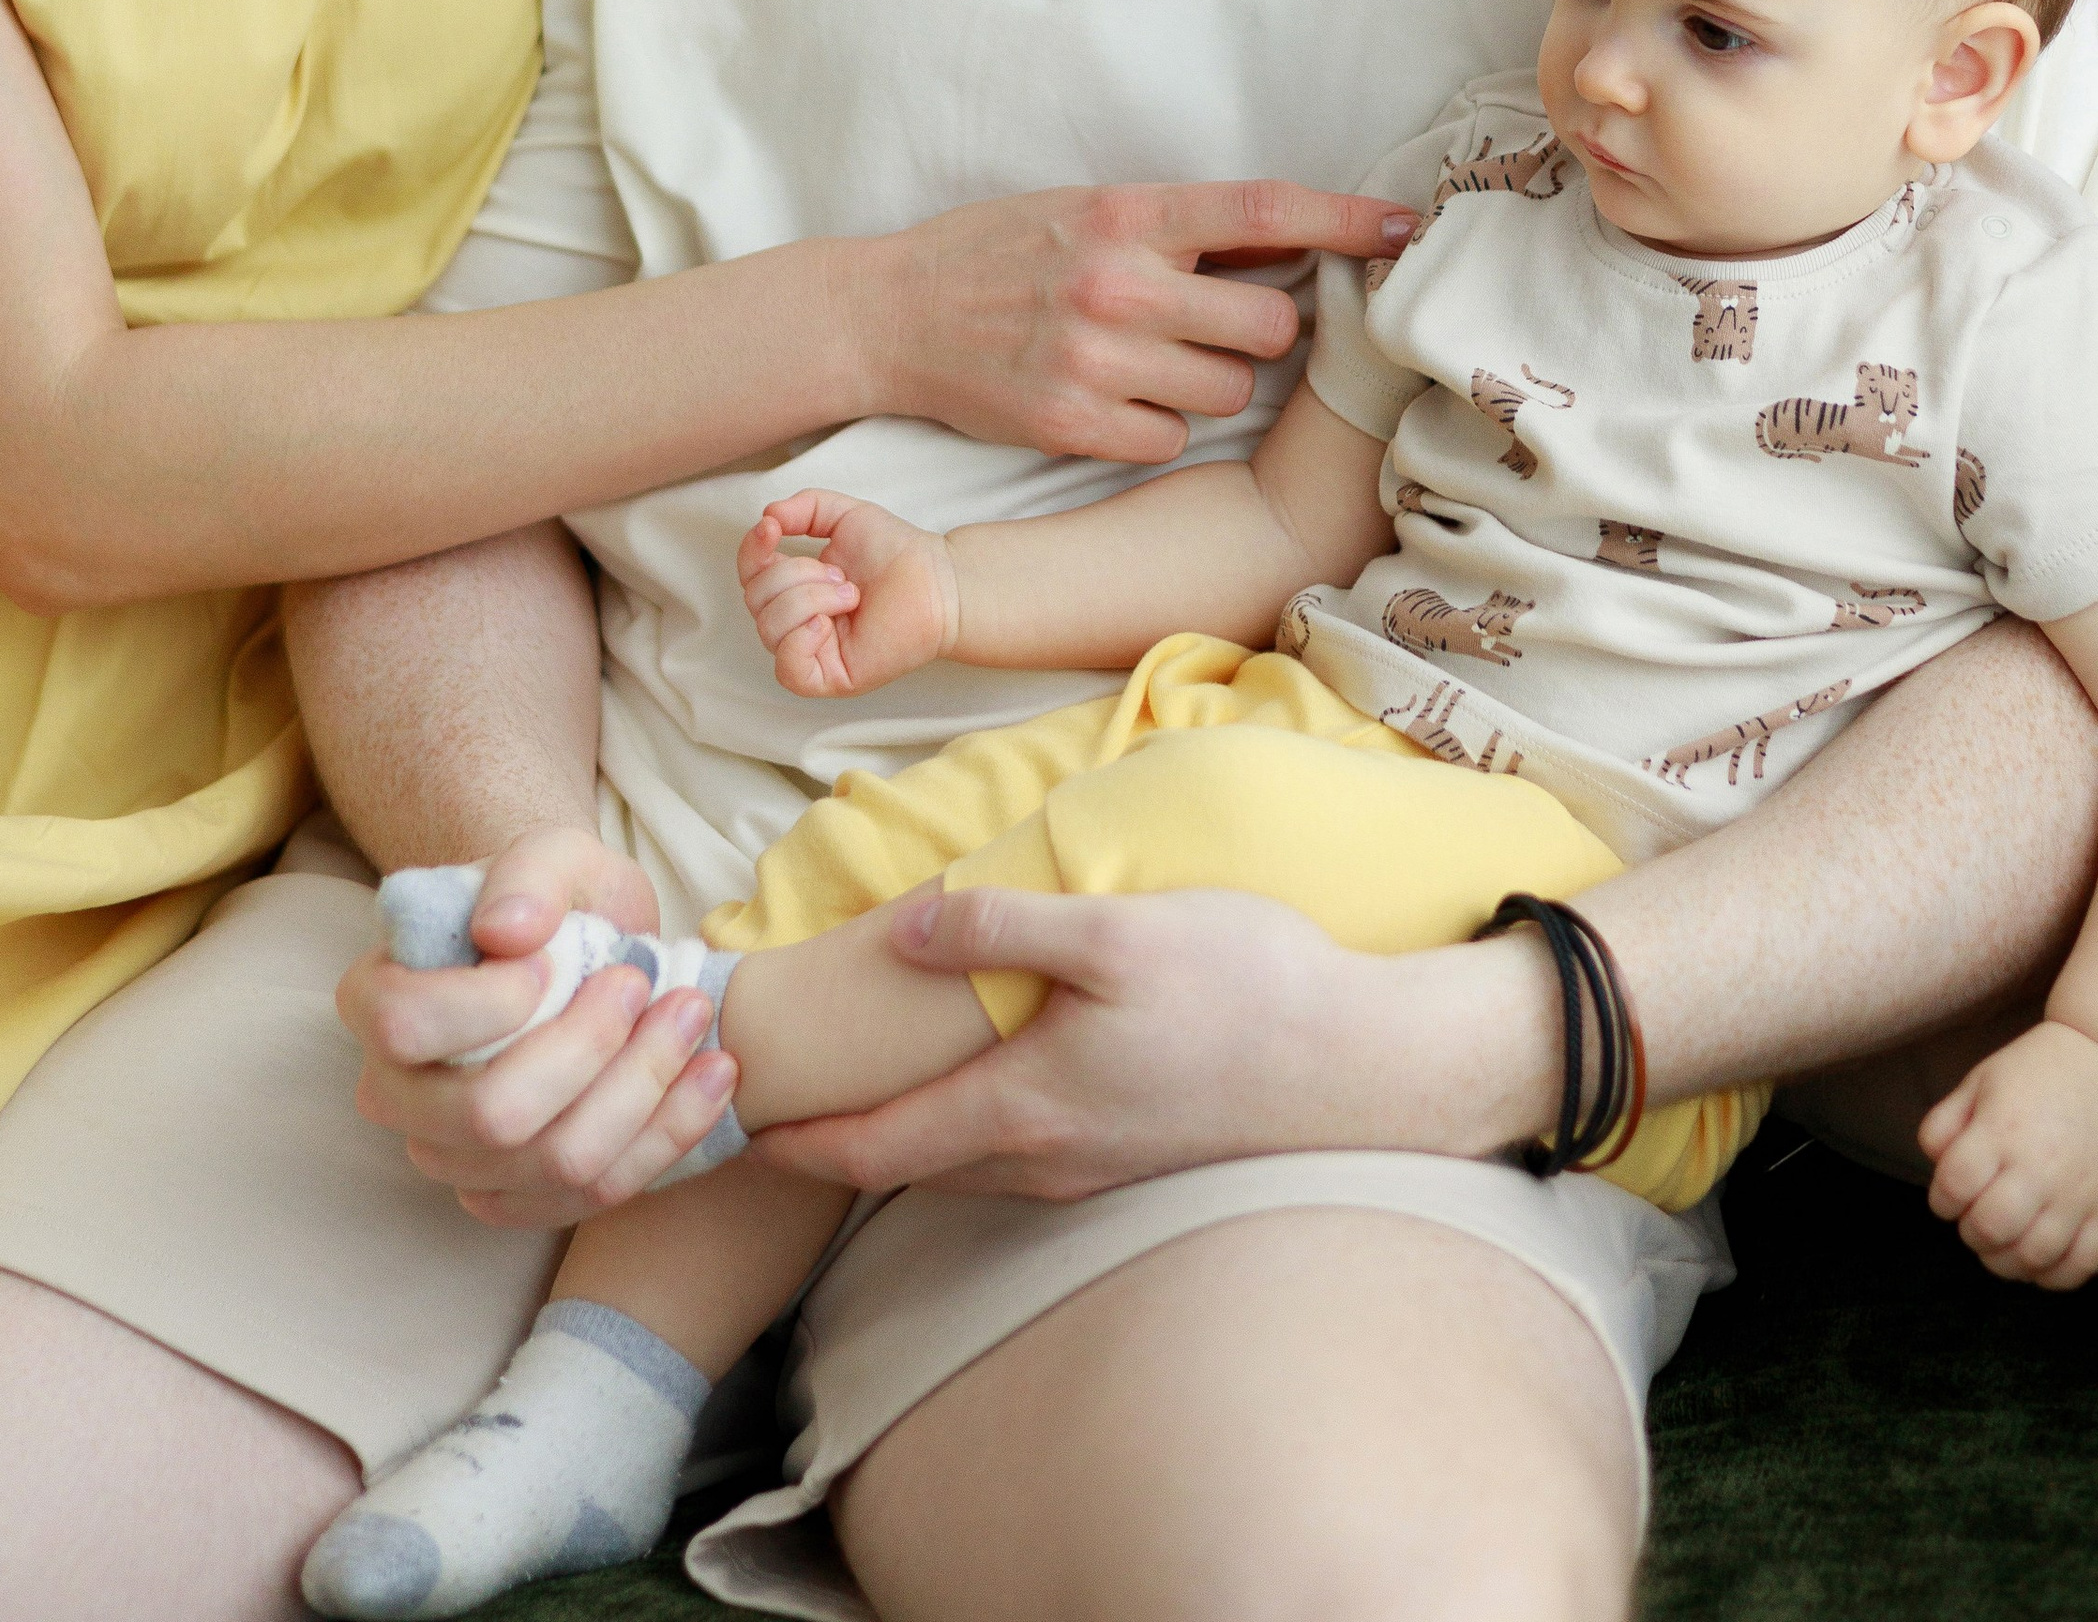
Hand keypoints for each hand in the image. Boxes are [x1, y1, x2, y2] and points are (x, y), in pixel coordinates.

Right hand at [337, 820, 739, 1223]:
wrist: (585, 948)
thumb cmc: (553, 899)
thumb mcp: (550, 855)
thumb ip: (528, 875)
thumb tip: (505, 931)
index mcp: (376, 1001)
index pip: (407, 1026)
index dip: (488, 1002)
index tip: (551, 960)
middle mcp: (397, 1096)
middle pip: (491, 1117)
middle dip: (589, 1050)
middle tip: (640, 981)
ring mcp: (454, 1159)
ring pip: (556, 1165)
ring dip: (643, 1090)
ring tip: (692, 1016)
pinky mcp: (518, 1196)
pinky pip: (597, 1195)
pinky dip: (668, 1135)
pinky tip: (713, 1075)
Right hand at [738, 488, 957, 695]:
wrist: (936, 580)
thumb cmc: (895, 552)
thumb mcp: (843, 515)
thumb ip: (804, 507)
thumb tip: (765, 516)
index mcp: (795, 588)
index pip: (750, 575)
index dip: (752, 551)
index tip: (771, 529)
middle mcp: (797, 623)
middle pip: (756, 600)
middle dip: (797, 575)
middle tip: (842, 575)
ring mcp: (812, 653)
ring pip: (770, 628)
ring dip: (809, 600)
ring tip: (851, 594)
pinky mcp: (830, 679)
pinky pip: (788, 670)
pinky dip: (801, 639)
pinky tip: (827, 623)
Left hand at [749, 880, 1536, 1200]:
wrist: (1368, 1065)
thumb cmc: (1246, 987)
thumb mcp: (1115, 930)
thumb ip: (1002, 928)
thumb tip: (903, 932)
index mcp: (1022, 1109)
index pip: (873, 1147)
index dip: (794, 1140)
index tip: (729, 1128)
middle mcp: (1045, 1161)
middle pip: (910, 1165)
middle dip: (834, 1141)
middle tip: (770, 1104)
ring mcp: (1093, 1170)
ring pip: (966, 1164)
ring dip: (901, 1137)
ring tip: (856, 1093)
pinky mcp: (1135, 1157)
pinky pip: (1019, 1156)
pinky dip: (966, 1129)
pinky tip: (976, 1084)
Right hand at [864, 180, 1421, 463]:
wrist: (889, 315)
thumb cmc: (996, 253)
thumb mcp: (1085, 210)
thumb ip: (1179, 228)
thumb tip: (1293, 236)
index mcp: (1128, 212)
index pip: (1265, 209)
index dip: (1347, 218)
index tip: (1407, 227)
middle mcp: (1119, 282)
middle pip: (1269, 325)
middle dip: (1262, 333)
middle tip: (1220, 327)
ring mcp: (1097, 358)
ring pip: (1229, 393)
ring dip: (1210, 385)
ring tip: (1152, 363)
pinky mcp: (1073, 424)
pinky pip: (1171, 440)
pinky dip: (1157, 428)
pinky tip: (1113, 400)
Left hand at [1918, 1016, 2097, 1287]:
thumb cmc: (2034, 1070)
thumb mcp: (1977, 1081)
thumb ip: (1943, 1124)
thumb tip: (1935, 1168)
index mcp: (1999, 1132)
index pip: (1953, 1188)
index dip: (1941, 1200)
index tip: (1949, 1195)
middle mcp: (2038, 1168)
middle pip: (1990, 1229)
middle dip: (1970, 1233)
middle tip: (1975, 1219)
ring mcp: (2077, 1194)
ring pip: (2032, 1257)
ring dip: (2006, 1261)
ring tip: (2002, 1243)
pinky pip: (2080, 1266)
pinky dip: (2053, 1276)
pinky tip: (2038, 1260)